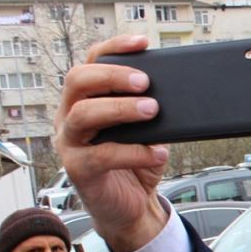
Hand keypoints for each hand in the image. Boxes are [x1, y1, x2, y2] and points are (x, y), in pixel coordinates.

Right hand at [54, 34, 168, 251]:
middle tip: (146, 83)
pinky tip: (157, 152)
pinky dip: (134, 151)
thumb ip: (153, 112)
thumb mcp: (149, 133)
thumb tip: (180, 94)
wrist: (132, 208)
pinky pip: (101, 155)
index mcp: (85, 100)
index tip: (143, 43)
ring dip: (120, 108)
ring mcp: (70, 143)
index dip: (115, 48)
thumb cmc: (137, 164)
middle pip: (78, 81)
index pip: (92, 62)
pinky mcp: (79, 170)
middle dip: (113, 76)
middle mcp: (70, 117)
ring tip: (152, 110)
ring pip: (83, 113)